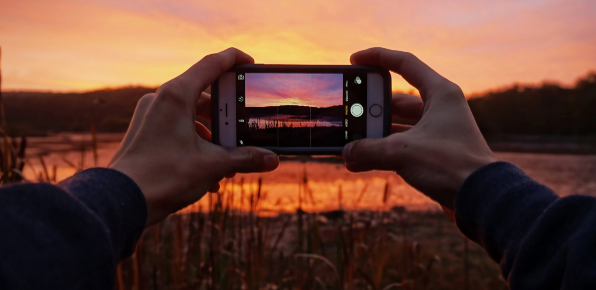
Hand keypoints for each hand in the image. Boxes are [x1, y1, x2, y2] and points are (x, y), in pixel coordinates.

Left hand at [109, 48, 278, 225]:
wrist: (122, 202)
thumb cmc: (163, 177)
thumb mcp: (212, 165)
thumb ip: (245, 158)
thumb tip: (272, 159)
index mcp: (176, 95)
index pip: (211, 64)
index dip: (234, 59)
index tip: (250, 62)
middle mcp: (161, 100)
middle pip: (203, 96)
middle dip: (227, 117)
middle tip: (244, 131)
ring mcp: (151, 116)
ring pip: (191, 117)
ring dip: (213, 137)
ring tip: (229, 162)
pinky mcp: (146, 132)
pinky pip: (178, 130)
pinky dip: (196, 144)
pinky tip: (208, 174)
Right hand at [342, 47, 495, 209]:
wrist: (481, 198)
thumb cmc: (451, 165)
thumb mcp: (401, 152)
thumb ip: (369, 150)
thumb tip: (346, 153)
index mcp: (440, 93)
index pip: (405, 64)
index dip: (377, 57)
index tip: (355, 60)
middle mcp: (441, 108)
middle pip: (397, 99)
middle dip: (370, 108)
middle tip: (350, 113)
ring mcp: (439, 131)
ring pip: (398, 125)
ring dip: (375, 134)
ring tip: (351, 141)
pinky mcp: (436, 153)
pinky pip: (403, 145)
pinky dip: (384, 151)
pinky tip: (363, 161)